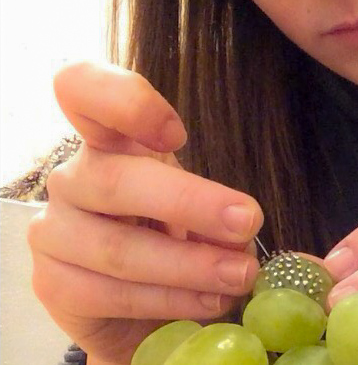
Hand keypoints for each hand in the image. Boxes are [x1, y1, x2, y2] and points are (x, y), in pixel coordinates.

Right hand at [27, 61, 263, 363]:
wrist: (145, 309)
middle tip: (248, 221)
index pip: (83, 89)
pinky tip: (209, 303)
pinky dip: (169, 300)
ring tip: (240, 276)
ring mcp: (55, 232)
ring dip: (189, 265)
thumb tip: (262, 236)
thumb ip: (228, 215)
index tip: (177, 134)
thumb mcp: (207, 215)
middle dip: (190, 203)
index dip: (123, 101)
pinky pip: (110, 294)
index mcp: (112, 143)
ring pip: (117, 247)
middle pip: (116, 180)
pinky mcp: (54, 285)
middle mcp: (75, 179)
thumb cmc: (179, 242)